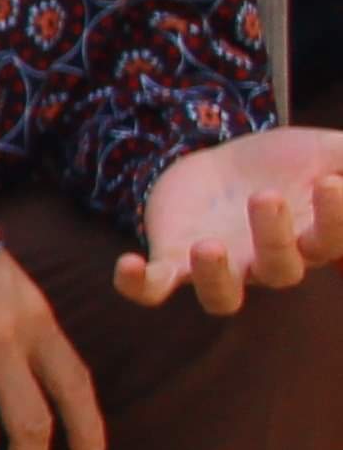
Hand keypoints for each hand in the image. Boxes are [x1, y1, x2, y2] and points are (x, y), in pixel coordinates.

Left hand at [119, 128, 342, 311]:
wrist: (220, 161)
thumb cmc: (286, 163)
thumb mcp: (331, 153)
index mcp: (314, 238)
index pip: (333, 243)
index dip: (336, 220)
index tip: (330, 183)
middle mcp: (270, 262)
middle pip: (281, 270)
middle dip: (275, 237)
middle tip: (266, 196)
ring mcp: (221, 265)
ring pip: (222, 296)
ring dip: (216, 276)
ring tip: (208, 247)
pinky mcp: (173, 260)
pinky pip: (154, 289)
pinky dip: (138, 284)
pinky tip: (128, 265)